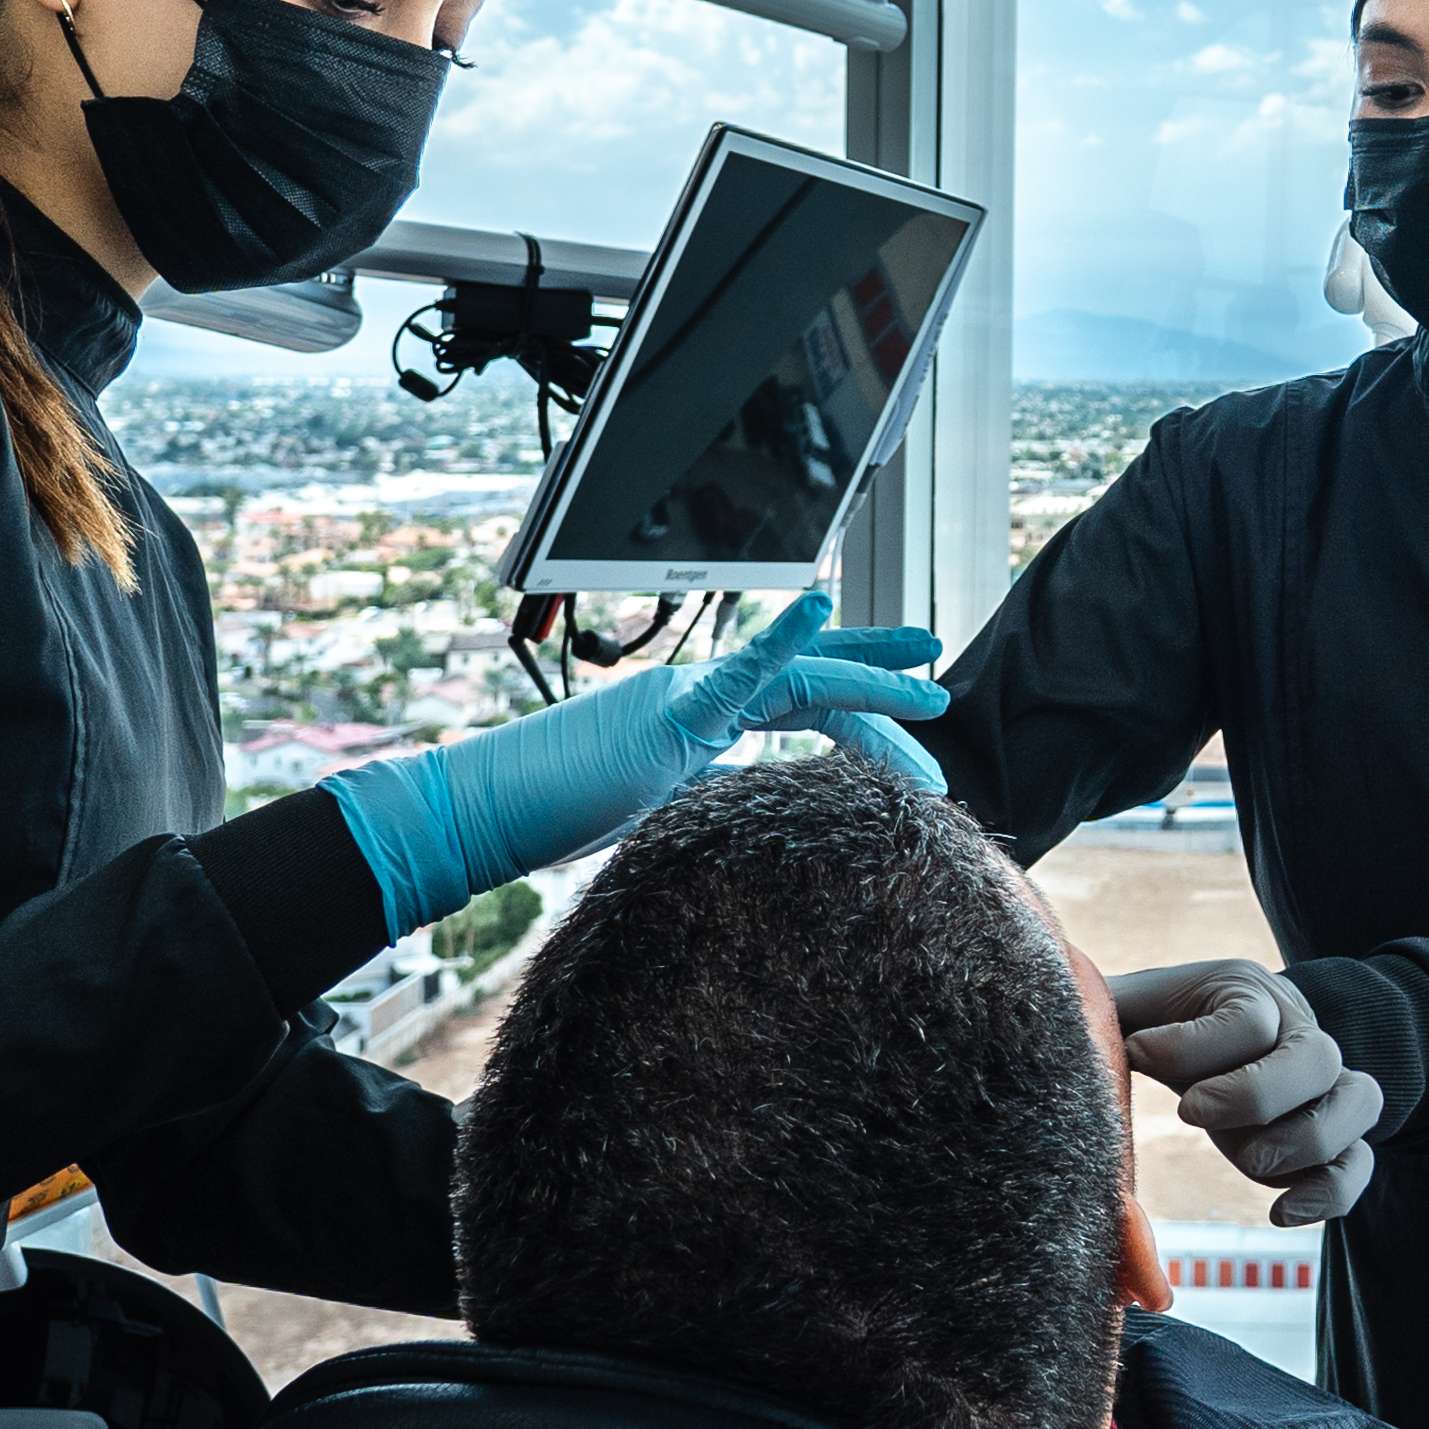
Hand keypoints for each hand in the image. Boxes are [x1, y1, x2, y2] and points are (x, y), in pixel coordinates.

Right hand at [320, 592, 950, 934]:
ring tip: (931, 693)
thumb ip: (704, 800)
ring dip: (870, 682)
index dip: (858, 707)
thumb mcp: (653, 814)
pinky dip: (784, 640)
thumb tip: (752, 820)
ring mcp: (685, 698)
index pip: (796, 703)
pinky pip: (737, 674)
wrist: (486, 815)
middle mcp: (699, 694)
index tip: (912, 725)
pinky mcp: (667, 715)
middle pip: (813, 685)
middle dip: (883, 689)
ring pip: (798, 678)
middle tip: (941, 699)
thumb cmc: (556, 817)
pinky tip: (820, 609)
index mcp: (699, 718)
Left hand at [1109, 957, 1380, 1225]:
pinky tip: (1280, 1213)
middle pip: (1315, 1057)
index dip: (1192, 1047)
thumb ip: (1105, 1009)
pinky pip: (1360, 1163)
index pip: (1246, 1018)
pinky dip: (1331, 1192)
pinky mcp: (1338, 1139)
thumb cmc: (1170, 1025)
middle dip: (1255, 1094)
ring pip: (1355, 1104)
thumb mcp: (1140, 1005)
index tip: (1138, 1056)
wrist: (1242, 1040)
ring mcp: (1329, 1086)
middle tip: (1194, 1116)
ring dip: (1303, 1141)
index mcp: (1248, 992)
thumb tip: (1049, 997)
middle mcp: (1302, 1032)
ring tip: (1248, 1164)